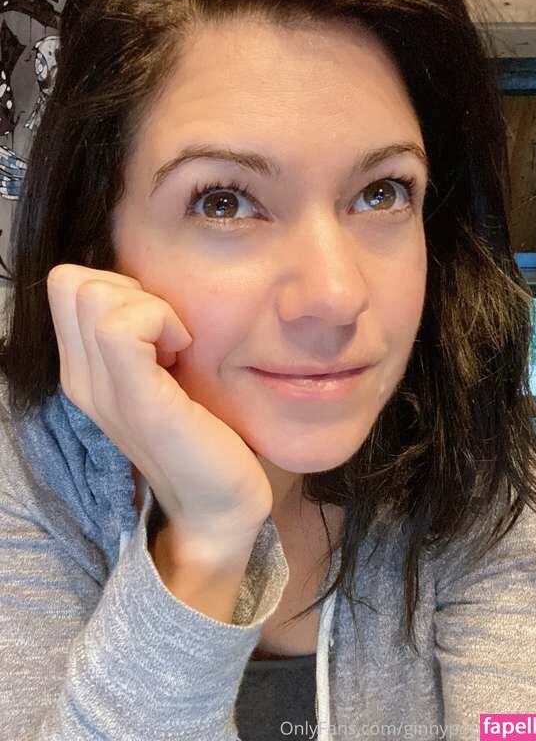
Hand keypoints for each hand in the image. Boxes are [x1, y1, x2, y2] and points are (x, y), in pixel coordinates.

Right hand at [46, 264, 273, 546]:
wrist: (217, 506)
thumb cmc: (200, 434)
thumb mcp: (158, 375)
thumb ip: (139, 337)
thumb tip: (146, 293)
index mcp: (83, 370)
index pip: (66, 284)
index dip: (118, 286)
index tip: (157, 327)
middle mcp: (80, 379)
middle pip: (71, 281)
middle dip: (131, 291)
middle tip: (167, 336)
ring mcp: (101, 391)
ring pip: (92, 295)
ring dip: (149, 308)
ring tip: (175, 350)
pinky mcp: (135, 401)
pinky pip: (121, 327)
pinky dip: (161, 321)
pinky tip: (182, 354)